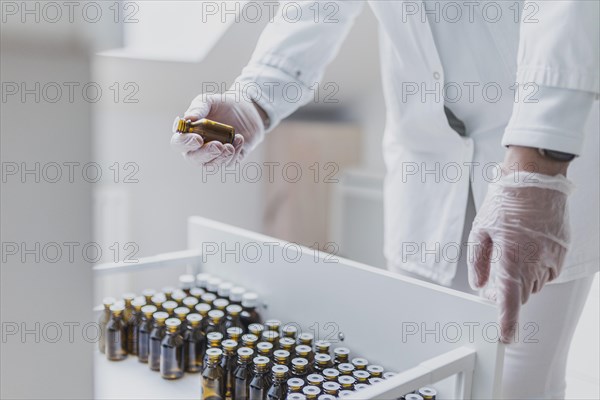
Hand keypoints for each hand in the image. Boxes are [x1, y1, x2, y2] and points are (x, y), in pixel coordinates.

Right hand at [171, 92, 265, 166]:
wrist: (245, 110)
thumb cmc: (222, 106)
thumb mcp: (209, 101)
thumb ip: (198, 107)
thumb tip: (188, 118)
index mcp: (187, 134)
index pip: (179, 143)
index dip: (185, 143)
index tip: (198, 138)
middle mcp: (197, 148)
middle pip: (193, 159)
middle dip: (205, 154)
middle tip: (218, 146)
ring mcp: (213, 156)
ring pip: (211, 165)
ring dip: (221, 157)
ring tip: (230, 144)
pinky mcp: (228, 159)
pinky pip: (229, 162)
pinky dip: (235, 152)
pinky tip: (239, 138)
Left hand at [467, 147, 573, 342]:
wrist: (535, 180)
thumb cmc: (505, 203)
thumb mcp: (480, 231)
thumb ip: (478, 261)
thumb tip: (479, 285)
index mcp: (512, 258)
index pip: (510, 299)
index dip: (508, 321)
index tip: (505, 336)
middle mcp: (535, 261)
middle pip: (521, 293)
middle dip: (508, 291)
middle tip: (495, 276)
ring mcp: (552, 256)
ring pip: (535, 282)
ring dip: (522, 278)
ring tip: (512, 252)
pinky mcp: (562, 250)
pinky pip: (548, 270)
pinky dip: (536, 267)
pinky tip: (528, 247)